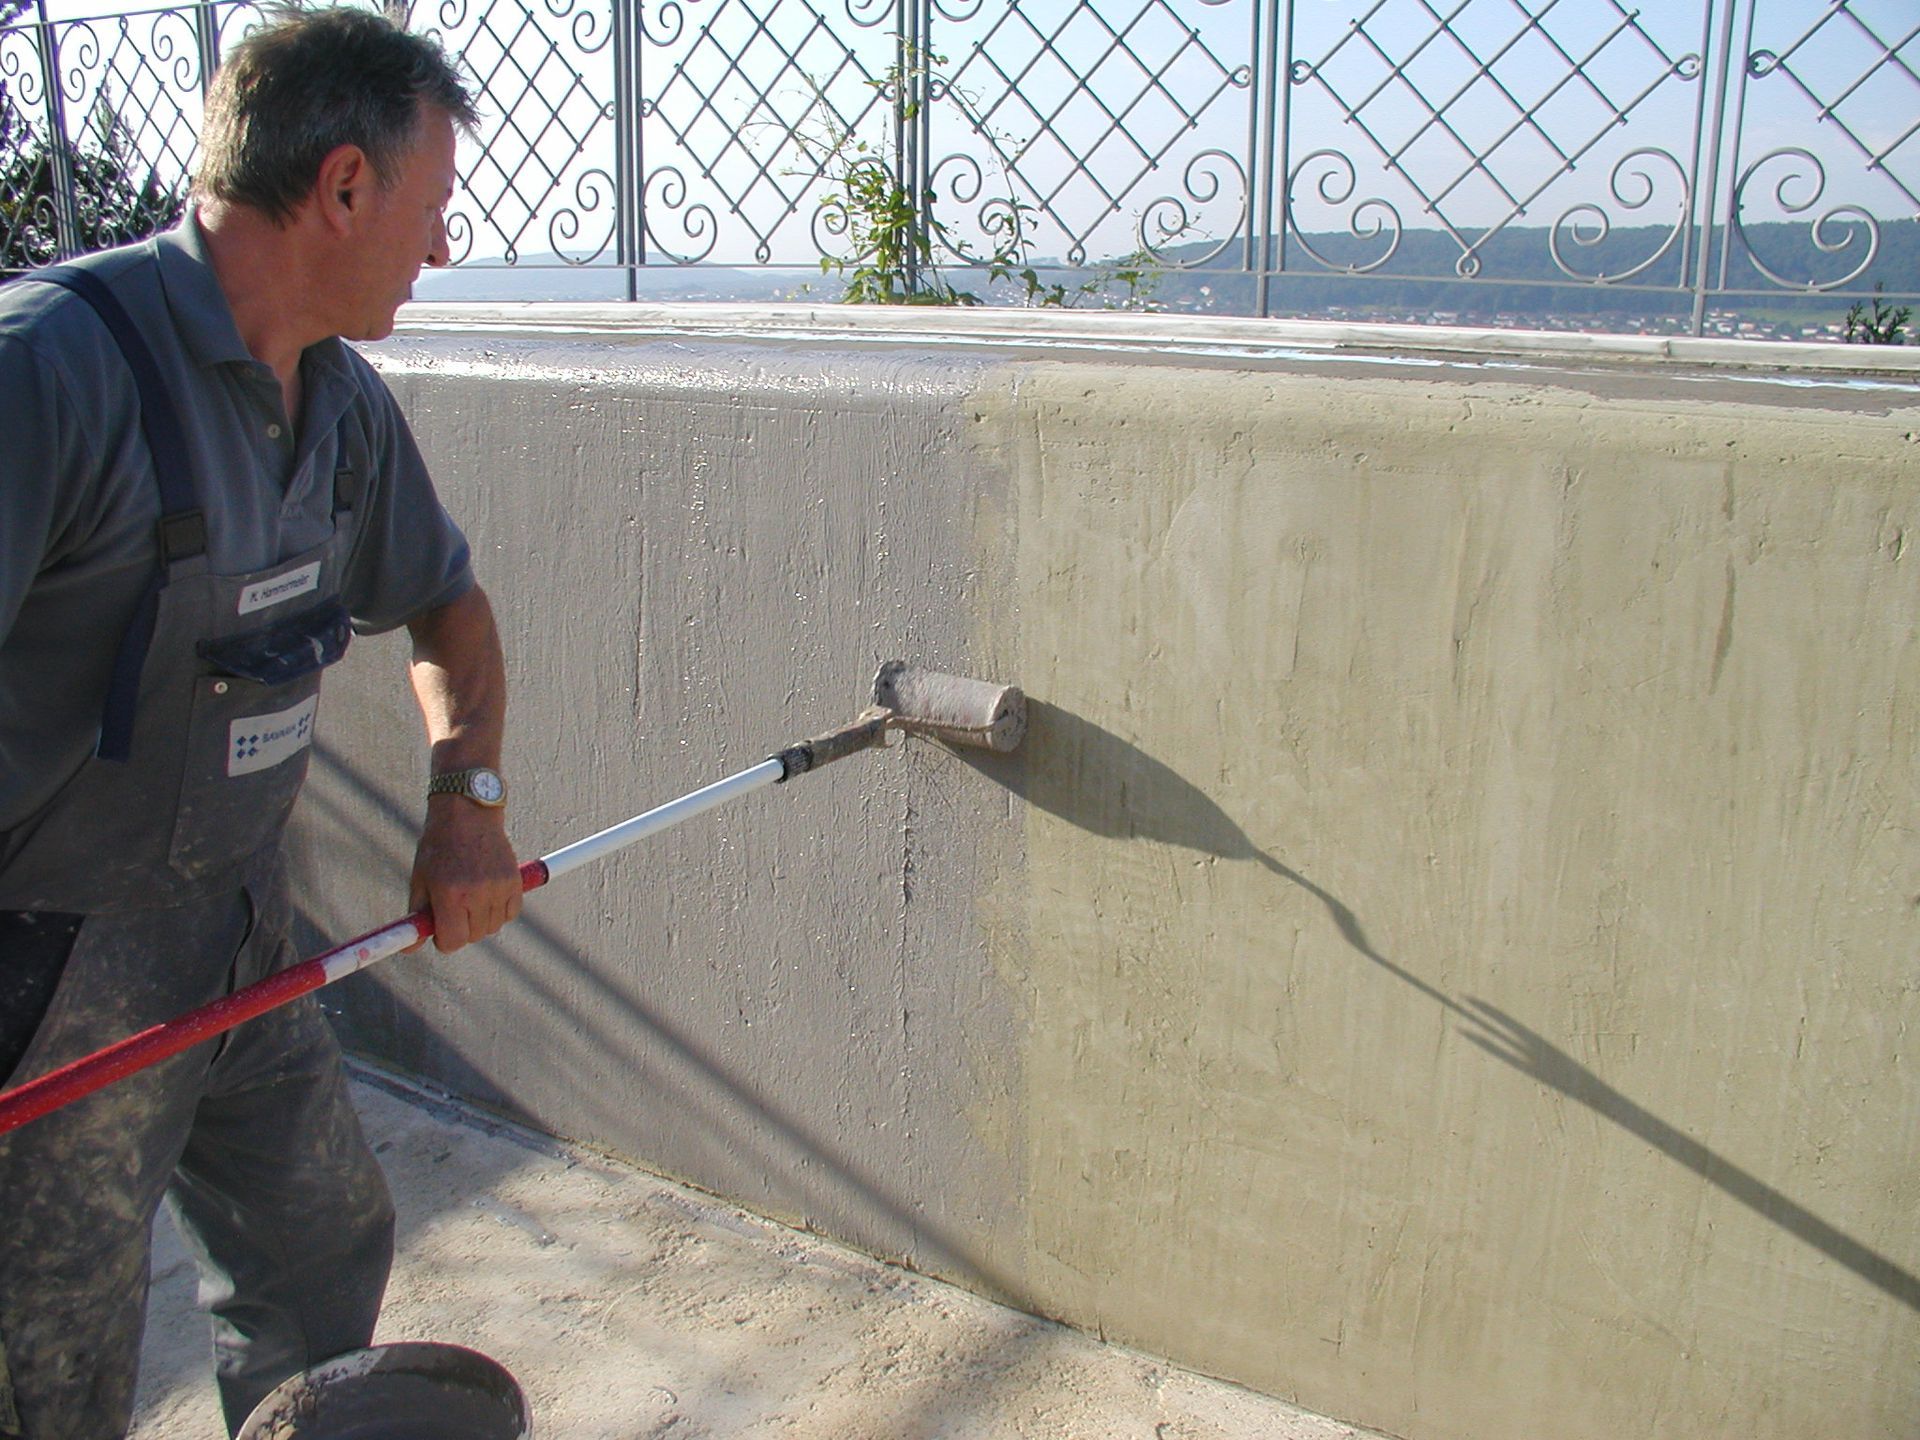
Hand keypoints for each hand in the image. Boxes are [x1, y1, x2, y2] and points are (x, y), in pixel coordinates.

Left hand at [408, 798, 521, 952]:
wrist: (468, 814)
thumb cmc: (439, 846)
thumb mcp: (421, 879)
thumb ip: (417, 916)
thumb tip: (409, 948)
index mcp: (449, 894)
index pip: (453, 941)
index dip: (445, 940)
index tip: (441, 929)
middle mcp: (476, 893)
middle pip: (474, 936)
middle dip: (462, 929)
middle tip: (455, 908)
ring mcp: (498, 887)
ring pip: (493, 926)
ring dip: (481, 920)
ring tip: (471, 896)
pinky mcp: (514, 881)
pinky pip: (511, 913)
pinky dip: (500, 910)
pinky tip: (488, 893)